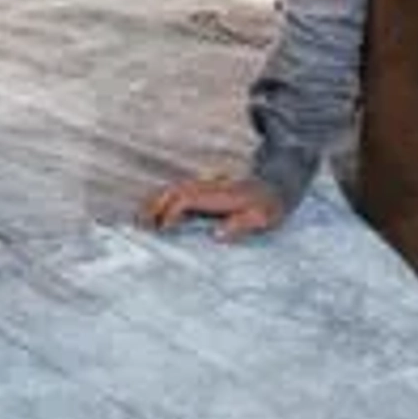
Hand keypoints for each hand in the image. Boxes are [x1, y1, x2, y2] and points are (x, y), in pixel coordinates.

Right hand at [139, 172, 285, 240]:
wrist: (278, 183)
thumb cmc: (270, 205)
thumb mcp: (263, 217)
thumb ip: (242, 224)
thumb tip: (217, 235)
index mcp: (221, 195)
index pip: (187, 199)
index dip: (172, 212)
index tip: (162, 230)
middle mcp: (210, 186)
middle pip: (175, 190)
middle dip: (155, 205)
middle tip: (139, 225)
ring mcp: (208, 185)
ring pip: (175, 188)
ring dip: (157, 201)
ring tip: (142, 220)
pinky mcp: (208, 188)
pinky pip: (181, 191)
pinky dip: (165, 199)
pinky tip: (158, 213)